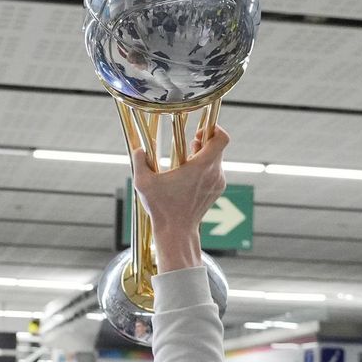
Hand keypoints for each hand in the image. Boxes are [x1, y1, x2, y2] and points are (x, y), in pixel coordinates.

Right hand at [130, 126, 229, 273]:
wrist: (177, 232)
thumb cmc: (161, 208)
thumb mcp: (144, 183)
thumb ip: (140, 161)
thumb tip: (139, 149)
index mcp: (201, 167)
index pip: (222, 138)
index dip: (214, 129)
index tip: (199, 131)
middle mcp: (214, 173)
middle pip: (218, 146)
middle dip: (204, 141)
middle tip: (189, 144)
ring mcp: (218, 183)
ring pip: (217, 159)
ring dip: (204, 155)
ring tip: (187, 160)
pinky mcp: (217, 191)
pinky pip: (215, 171)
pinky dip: (205, 168)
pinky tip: (189, 175)